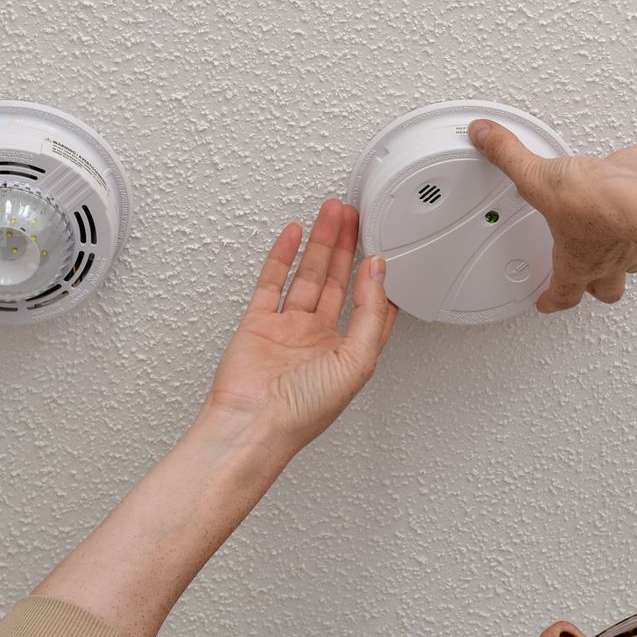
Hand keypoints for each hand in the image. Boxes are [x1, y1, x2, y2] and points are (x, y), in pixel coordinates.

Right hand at [200, 197, 399, 454]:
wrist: (252, 423)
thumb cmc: (302, 412)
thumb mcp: (357, 362)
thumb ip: (371, 314)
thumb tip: (378, 273)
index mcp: (347, 353)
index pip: (370, 307)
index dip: (379, 278)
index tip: (384, 248)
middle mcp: (318, 339)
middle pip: (338, 282)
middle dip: (348, 247)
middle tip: (355, 217)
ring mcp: (287, 329)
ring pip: (308, 275)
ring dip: (321, 243)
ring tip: (332, 213)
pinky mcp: (258, 323)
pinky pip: (272, 281)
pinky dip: (283, 256)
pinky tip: (294, 234)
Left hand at [467, 118, 636, 313]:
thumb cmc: (594, 204)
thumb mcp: (538, 178)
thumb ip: (509, 156)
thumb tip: (484, 136)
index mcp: (578, 262)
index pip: (563, 293)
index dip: (552, 301)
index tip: (547, 303)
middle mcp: (608, 258)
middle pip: (607, 291)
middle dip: (596, 290)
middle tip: (588, 286)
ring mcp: (633, 242)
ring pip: (630, 265)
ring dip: (622, 262)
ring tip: (612, 251)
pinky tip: (632, 207)